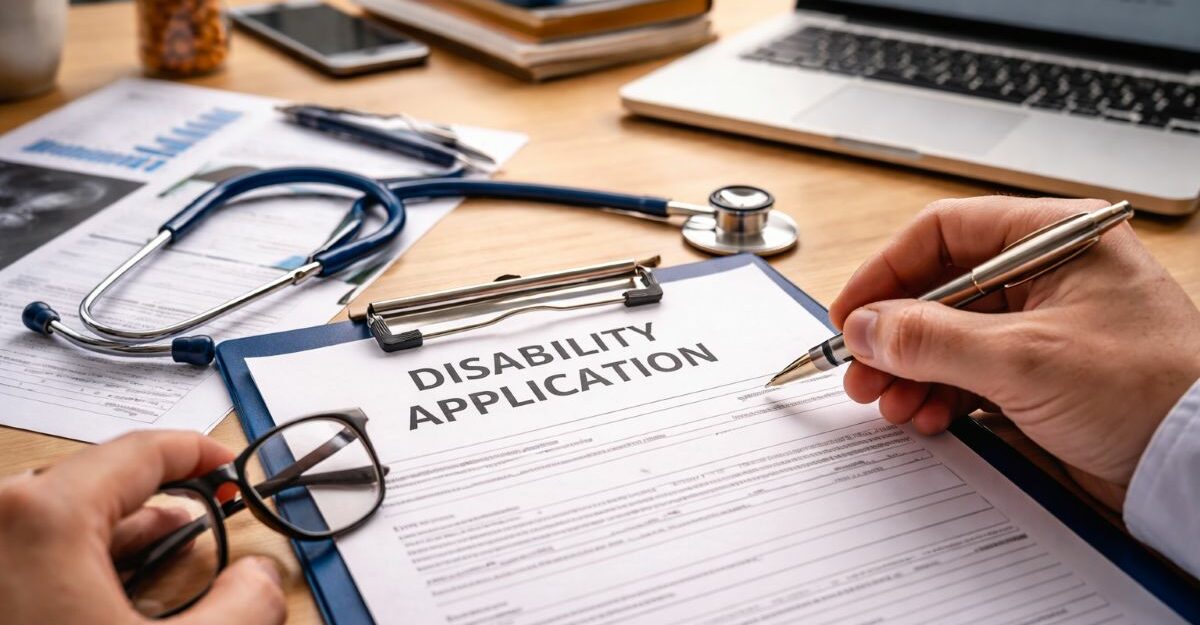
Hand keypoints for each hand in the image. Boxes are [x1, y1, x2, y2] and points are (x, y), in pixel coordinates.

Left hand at [0, 431, 286, 624]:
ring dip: (122, 524)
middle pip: (97, 477)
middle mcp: (1, 522)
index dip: (198, 454)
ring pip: (61, 513)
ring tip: (170, 540)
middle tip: (210, 500)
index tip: (228, 465)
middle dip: (162, 490)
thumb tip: (261, 580)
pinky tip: (115, 578)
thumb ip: (239, 606)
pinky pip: (33, 543)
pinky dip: (82, 551)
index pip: (139, 451)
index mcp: (42, 518)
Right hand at [828, 196, 1199, 509]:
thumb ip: (931, 339)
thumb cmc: (1148, 391)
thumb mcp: (1023, 359)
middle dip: (894, 335)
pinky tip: (928, 418)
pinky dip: (941, 394)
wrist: (1199, 465)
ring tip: (890, 404)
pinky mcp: (1044, 373)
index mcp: (1054, 238)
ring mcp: (1045, 326)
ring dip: (911, 371)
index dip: (886, 271)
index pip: (943, 233)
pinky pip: (972, 373)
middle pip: (939, 289)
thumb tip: (865, 328)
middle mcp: (1047, 274)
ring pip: (949, 336)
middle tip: (861, 372)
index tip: (851, 314)